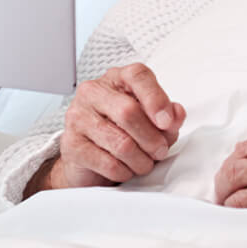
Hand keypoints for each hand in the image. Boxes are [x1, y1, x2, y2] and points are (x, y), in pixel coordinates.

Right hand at [30, 64, 184, 193]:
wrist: (88, 160)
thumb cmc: (122, 133)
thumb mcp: (151, 121)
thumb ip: (168, 117)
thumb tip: (176, 114)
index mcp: (116, 79)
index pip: (137, 75)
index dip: (156, 98)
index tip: (168, 122)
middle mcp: (93, 92)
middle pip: (128, 112)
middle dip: (151, 138)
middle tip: (159, 151)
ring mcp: (78, 116)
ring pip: (120, 142)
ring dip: (140, 160)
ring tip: (143, 163)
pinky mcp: (71, 144)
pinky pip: (108, 163)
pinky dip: (124, 172)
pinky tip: (125, 169)